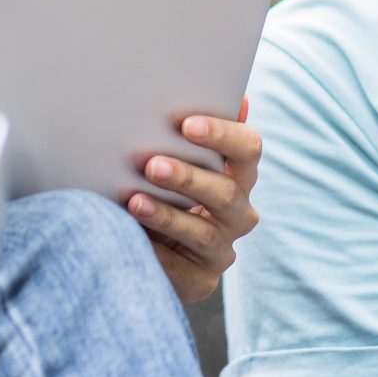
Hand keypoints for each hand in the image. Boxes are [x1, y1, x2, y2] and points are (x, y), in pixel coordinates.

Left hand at [127, 105, 261, 303]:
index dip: (222, 135)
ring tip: (134, 201)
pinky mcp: (202, 280)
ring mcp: (223, 248)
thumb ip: (197, 132)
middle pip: (224, 192)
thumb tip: (238, 97)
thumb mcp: (175, 156)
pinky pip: (181, 268)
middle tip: (151, 165)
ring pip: (202, 231)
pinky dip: (155, 251)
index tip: (187, 125)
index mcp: (239, 174)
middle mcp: (239, 212)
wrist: (147, 244)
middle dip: (187, 177)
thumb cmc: (162, 187)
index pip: (248, 149)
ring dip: (166, 215)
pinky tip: (129, 237)